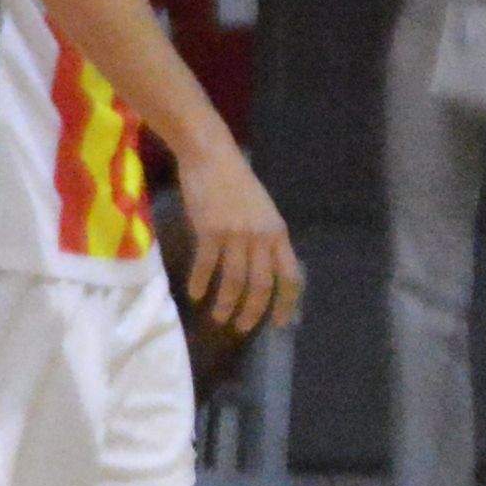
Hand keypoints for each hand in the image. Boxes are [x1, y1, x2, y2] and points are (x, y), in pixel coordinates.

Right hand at [171, 134, 299, 336]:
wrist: (210, 156)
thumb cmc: (235, 182)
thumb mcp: (261, 210)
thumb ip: (265, 237)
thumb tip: (263, 268)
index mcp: (278, 232)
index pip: (290, 276)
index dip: (287, 303)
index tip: (280, 323)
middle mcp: (260, 237)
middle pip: (261, 285)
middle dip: (253, 312)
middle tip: (242, 329)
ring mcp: (235, 234)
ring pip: (234, 281)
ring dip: (226, 304)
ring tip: (218, 318)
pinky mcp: (209, 231)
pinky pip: (206, 265)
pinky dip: (200, 283)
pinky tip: (195, 294)